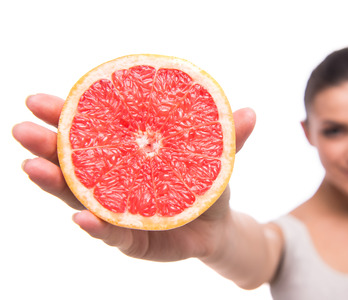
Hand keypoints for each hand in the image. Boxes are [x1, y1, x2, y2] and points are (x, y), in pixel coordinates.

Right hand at [13, 94, 255, 260]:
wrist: (218, 227)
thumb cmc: (206, 185)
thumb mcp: (216, 158)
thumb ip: (228, 137)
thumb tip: (250, 112)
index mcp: (128, 156)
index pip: (92, 134)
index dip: (66, 117)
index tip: (40, 100)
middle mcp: (115, 183)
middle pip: (75, 164)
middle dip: (47, 146)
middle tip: (21, 129)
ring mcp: (119, 212)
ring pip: (81, 198)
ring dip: (55, 184)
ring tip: (31, 167)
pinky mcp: (132, 240)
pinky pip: (111, 234)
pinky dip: (96, 227)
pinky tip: (82, 217)